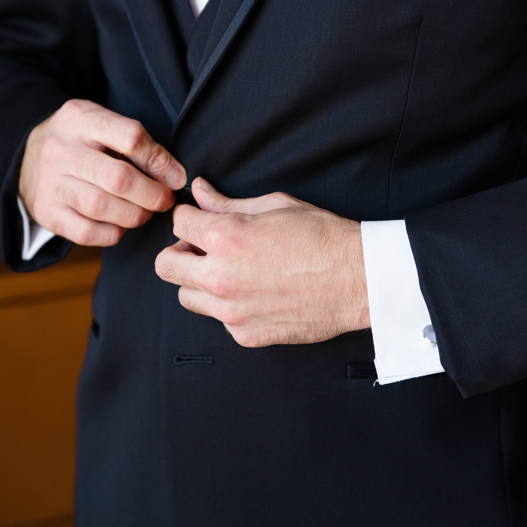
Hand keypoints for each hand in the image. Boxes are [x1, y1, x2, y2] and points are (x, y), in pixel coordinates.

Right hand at [19, 99, 186, 245]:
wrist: (28, 155)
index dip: (160, 162)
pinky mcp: (45, 212)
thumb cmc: (80, 141)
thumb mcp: (103, 125)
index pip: (130, 137)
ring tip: (144, 212)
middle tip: (164, 200)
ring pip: (102, 207)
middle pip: (118, 178)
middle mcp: (59, 148)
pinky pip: (87, 232)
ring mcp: (49, 182)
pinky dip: (112, 233)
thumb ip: (139, 145)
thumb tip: (175, 177)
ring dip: (135, 215)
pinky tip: (120, 224)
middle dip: (152, 194)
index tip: (176, 177)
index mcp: (79, 118)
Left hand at [154, 178, 370, 346]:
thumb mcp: (275, 206)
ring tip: (228, 272)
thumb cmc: (323, 237)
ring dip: (198, 282)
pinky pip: (218, 320)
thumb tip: (200, 191)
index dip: (190, 218)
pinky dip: (228, 307)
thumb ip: (228, 202)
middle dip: (181, 252)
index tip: (202, 221)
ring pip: (185, 297)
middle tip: (203, 248)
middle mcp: (220, 276)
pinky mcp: (246, 335)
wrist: (361, 279)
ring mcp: (231, 311)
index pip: (178, 224)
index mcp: (224, 237)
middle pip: (165, 265)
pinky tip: (254, 294)